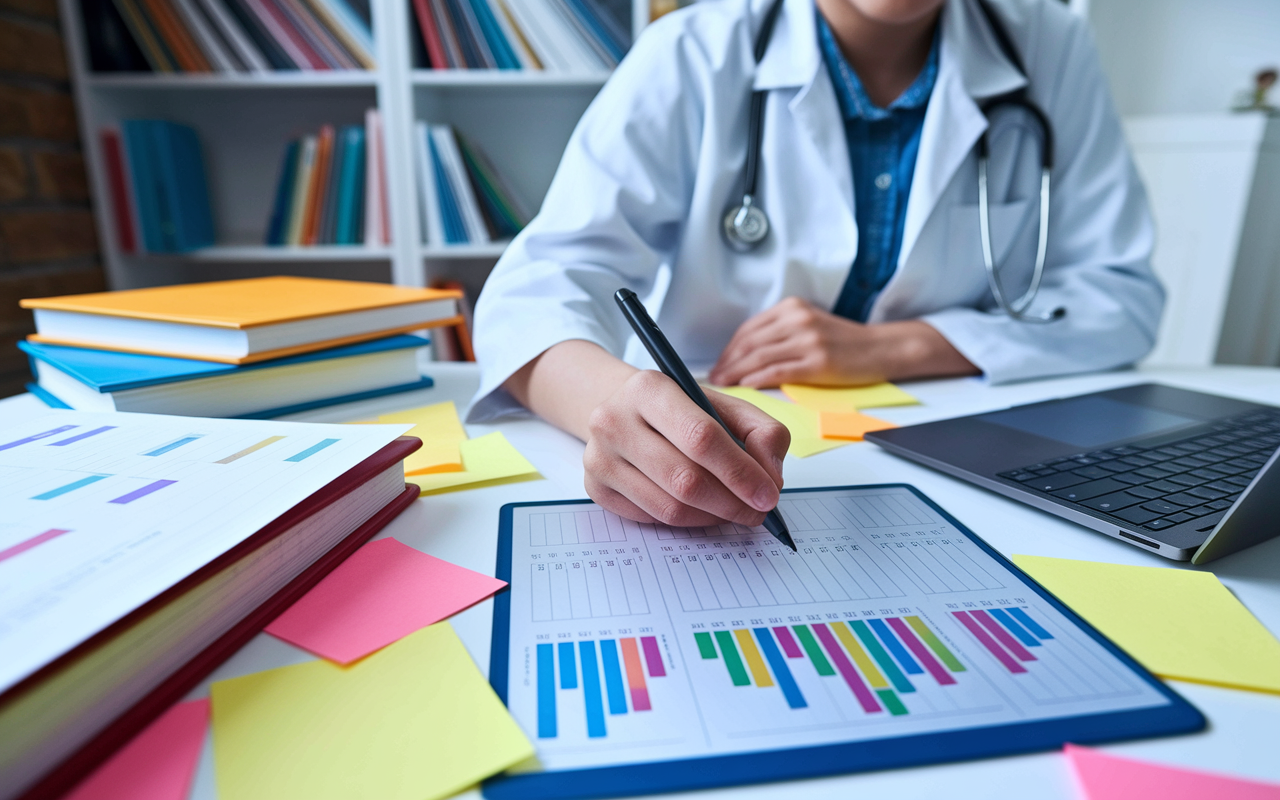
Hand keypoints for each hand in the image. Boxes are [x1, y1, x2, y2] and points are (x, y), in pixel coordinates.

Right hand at [582, 370, 789, 527]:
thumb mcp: (725, 406)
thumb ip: (762, 433)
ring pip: (670, 508)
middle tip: (758, 512)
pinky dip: (688, 521)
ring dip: (713, 517)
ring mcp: (599, 457)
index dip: (740, 472)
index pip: (701, 437)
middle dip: (732, 503)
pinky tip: (702, 508)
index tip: (768, 495)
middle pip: (685, 480)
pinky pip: (653, 519)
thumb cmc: (681, 411)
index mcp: (649, 388)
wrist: (624, 412)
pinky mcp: (596, 488)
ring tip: (733, 509)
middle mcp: (613, 420)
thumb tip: (770, 478)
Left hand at [709, 297, 977, 386]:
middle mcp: (797, 319)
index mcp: (792, 308)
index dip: (729, 349)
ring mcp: (808, 340)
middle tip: (713, 379)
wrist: (882, 348)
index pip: (749, 329)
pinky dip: (758, 379)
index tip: (718, 364)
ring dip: (736, 373)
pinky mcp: (818, 362)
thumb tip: (746, 354)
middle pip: (750, 342)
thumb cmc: (845, 342)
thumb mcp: (810, 325)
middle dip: (727, 362)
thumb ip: (781, 333)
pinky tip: (746, 387)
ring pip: (760, 357)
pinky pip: (778, 371)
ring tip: (724, 386)